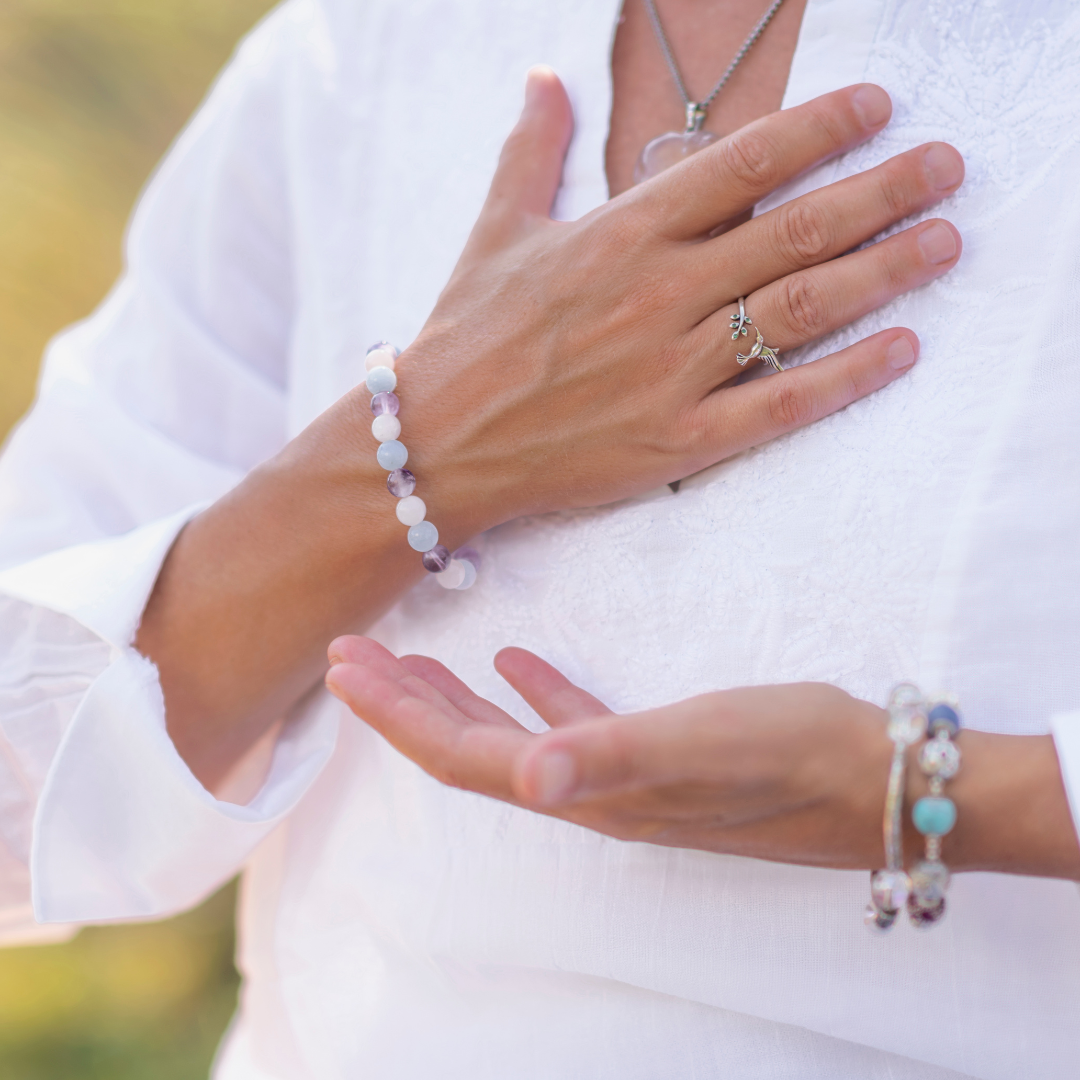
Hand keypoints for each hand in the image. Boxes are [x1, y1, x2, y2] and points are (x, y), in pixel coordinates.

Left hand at [326, 637, 1079, 879]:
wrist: (869, 776)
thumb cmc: (787, 755)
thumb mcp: (701, 746)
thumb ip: (613, 759)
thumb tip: (528, 778)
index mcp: (580, 789)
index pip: (462, 757)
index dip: (396, 715)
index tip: (343, 665)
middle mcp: (585, 789)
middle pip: (468, 751)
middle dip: (403, 705)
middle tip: (350, 655)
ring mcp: (617, 773)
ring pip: (509, 737)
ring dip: (454, 701)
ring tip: (409, 662)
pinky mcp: (652, 750)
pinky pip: (570, 721)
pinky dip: (532, 692)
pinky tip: (515, 661)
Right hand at [393, 68, 963, 535]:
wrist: (437, 442)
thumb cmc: (466, 335)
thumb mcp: (497, 230)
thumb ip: (532, 150)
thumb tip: (544, 77)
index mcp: (621, 232)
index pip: (744, 162)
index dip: (822, 128)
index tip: (881, 108)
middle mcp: (658, 291)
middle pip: (796, 228)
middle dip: (885, 191)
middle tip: (949, 170)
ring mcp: (672, 368)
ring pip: (801, 308)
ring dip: (884, 272)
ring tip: (945, 245)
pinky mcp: (677, 438)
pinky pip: (778, 405)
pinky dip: (845, 377)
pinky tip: (900, 351)